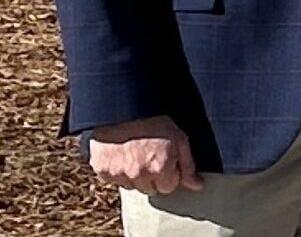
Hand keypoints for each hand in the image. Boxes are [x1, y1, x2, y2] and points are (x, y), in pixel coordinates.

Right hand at [87, 115, 201, 194]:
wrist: (123, 110)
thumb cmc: (153, 121)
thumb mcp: (179, 138)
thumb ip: (188, 165)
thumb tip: (196, 186)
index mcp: (160, 169)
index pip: (169, 187)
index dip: (170, 174)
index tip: (167, 160)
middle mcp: (139, 176)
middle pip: (151, 189)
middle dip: (154, 177)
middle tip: (152, 155)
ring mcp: (119, 175)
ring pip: (133, 186)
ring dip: (136, 176)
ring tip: (137, 153)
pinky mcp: (103, 172)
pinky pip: (115, 180)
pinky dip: (119, 171)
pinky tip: (123, 155)